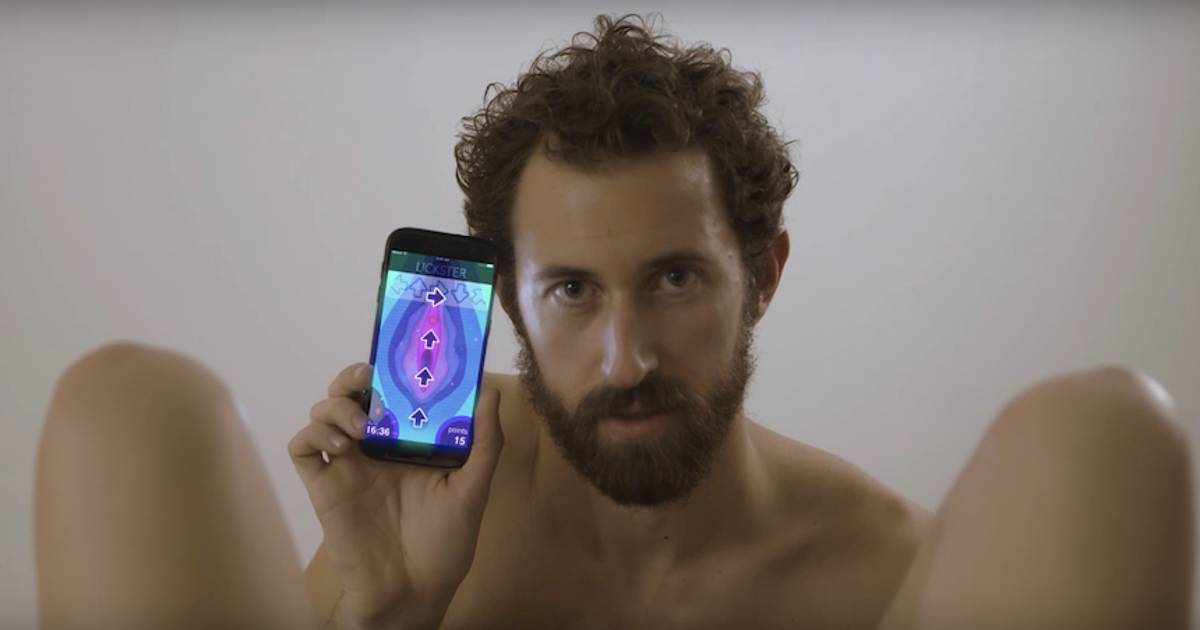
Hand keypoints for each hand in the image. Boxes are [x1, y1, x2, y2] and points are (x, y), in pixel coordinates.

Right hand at [289, 363, 503, 629]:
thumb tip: (491, 393)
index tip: (401, 356)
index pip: (393, 393)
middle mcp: (375, 448)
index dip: (391, 370)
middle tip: (370, 378)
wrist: (413, 593)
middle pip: (352, 393)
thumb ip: (485, 443)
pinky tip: (341, 445)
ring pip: (323, 413)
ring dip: (336, 406)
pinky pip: (302, 449)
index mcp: (408, 443)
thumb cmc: (445, 544)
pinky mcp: (324, 488)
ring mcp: (347, 466)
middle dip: (354, 376)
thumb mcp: (474, 490)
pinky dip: (313, 435)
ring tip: (361, 425)